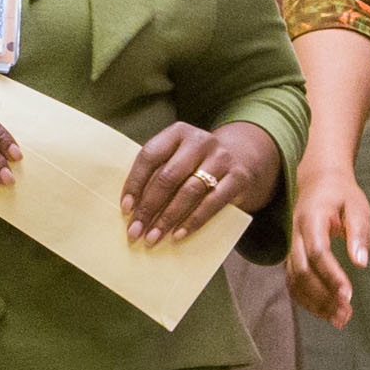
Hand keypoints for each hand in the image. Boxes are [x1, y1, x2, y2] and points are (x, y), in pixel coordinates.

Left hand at [121, 120, 276, 242]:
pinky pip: (212, 203)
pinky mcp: (238, 178)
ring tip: (154, 237)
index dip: (135, 183)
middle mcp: (200, 141)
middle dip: (149, 207)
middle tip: (136, 231)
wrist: (243, 159)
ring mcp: (221, 158)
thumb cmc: (197, 164)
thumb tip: (132, 210)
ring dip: (168, 218)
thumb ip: (158, 174)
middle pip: (168, 176)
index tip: (126, 208)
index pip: (150, 155)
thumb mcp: (178, 158)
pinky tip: (178, 235)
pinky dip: (193, 221)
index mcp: (178, 132)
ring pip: (189, 191)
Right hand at [287, 161, 369, 323]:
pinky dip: (307, 300)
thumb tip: (361, 263)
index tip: (348, 294)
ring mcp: (292, 247)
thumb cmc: (341, 194)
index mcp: (311, 219)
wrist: (318, 181)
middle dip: (322, 296)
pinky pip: (294, 282)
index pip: (317, 251)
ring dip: (314, 303)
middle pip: (301, 271)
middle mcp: (296, 235)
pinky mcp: (293, 256)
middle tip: (345, 315)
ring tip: (339, 320)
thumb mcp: (357, 206)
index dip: (331, 275)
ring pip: (294, 280)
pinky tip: (326, 312)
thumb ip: (358, 233)